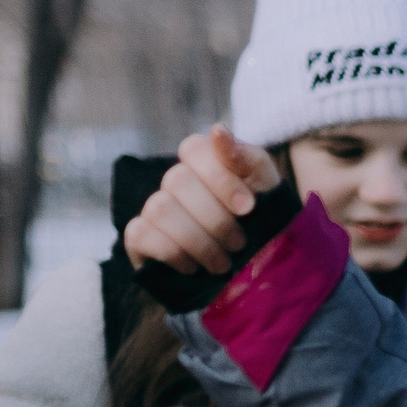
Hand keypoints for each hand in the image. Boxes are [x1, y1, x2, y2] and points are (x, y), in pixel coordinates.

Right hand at [121, 124, 279, 273]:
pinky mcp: (138, 237)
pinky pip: (141, 234)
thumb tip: (217, 130)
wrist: (253, 276)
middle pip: (177, 180)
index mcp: (204, 162)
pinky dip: (173, 254)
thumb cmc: (262, 225)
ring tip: (222, 263)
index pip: (193, 148)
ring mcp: (154, 207)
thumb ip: (248, 159)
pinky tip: (193, 267)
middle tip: (239, 243)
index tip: (248, 207)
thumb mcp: (267, 191)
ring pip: (161, 208)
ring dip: (198, 241)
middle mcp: (175, 180)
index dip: (219, 177)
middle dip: (215, 218)